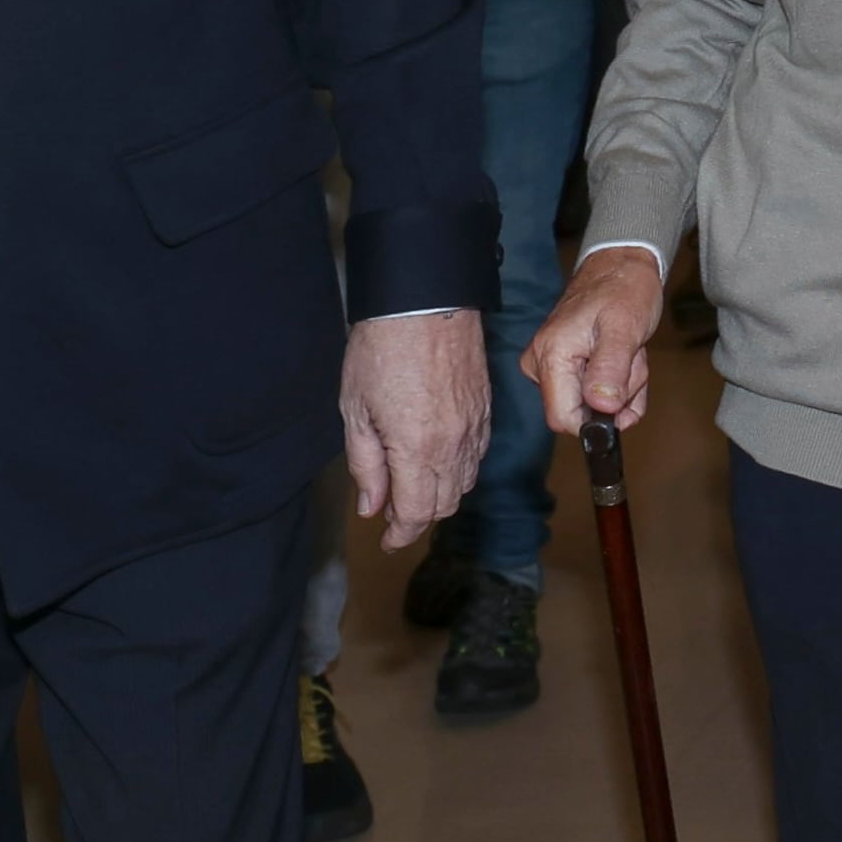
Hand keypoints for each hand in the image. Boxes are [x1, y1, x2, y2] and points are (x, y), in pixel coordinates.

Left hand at [341, 311, 489, 550]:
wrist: (426, 301)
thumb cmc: (382, 349)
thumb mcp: (356, 410)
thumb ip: (366, 464)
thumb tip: (371, 506)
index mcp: (417, 449)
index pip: (416, 514)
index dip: (400, 535)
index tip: (386, 541)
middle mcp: (454, 445)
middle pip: (445, 504)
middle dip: (418, 518)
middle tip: (393, 514)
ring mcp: (474, 427)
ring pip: (465, 482)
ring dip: (440, 495)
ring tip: (413, 488)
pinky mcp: (485, 409)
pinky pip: (477, 456)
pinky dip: (459, 470)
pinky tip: (437, 460)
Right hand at [523, 247, 666, 435]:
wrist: (622, 266)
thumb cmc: (624, 290)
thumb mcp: (624, 327)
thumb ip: (611, 368)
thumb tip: (602, 407)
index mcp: (550, 355)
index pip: (562, 418)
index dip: (596, 421)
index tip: (622, 397)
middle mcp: (541, 364)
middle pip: (582, 412)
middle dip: (616, 395)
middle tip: (630, 359)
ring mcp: (551, 365)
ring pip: (593, 405)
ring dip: (623, 385)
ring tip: (628, 351)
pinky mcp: (564, 366)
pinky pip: (596, 394)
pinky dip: (618, 382)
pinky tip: (624, 357)